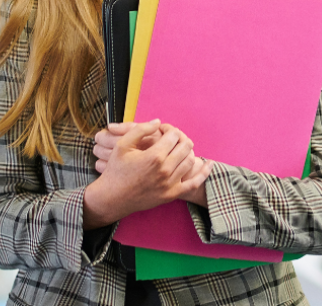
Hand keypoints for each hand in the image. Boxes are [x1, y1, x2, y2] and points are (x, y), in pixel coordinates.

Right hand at [82, 121, 211, 228]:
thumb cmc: (115, 171)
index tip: (162, 130)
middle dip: (180, 138)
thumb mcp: (123, 145)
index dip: (169, 129)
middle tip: (171, 138)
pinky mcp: (172, 195)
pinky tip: (209, 163)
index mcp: (154, 156)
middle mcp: (165, 170)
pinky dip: (204, 173)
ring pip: (190, 161)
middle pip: (185, 146)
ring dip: (187, 151)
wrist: (112, 198)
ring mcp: (170, 184)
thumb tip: (158, 122)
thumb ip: (141, 130)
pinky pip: (194, 183)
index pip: (173, 135)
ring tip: (178, 148)